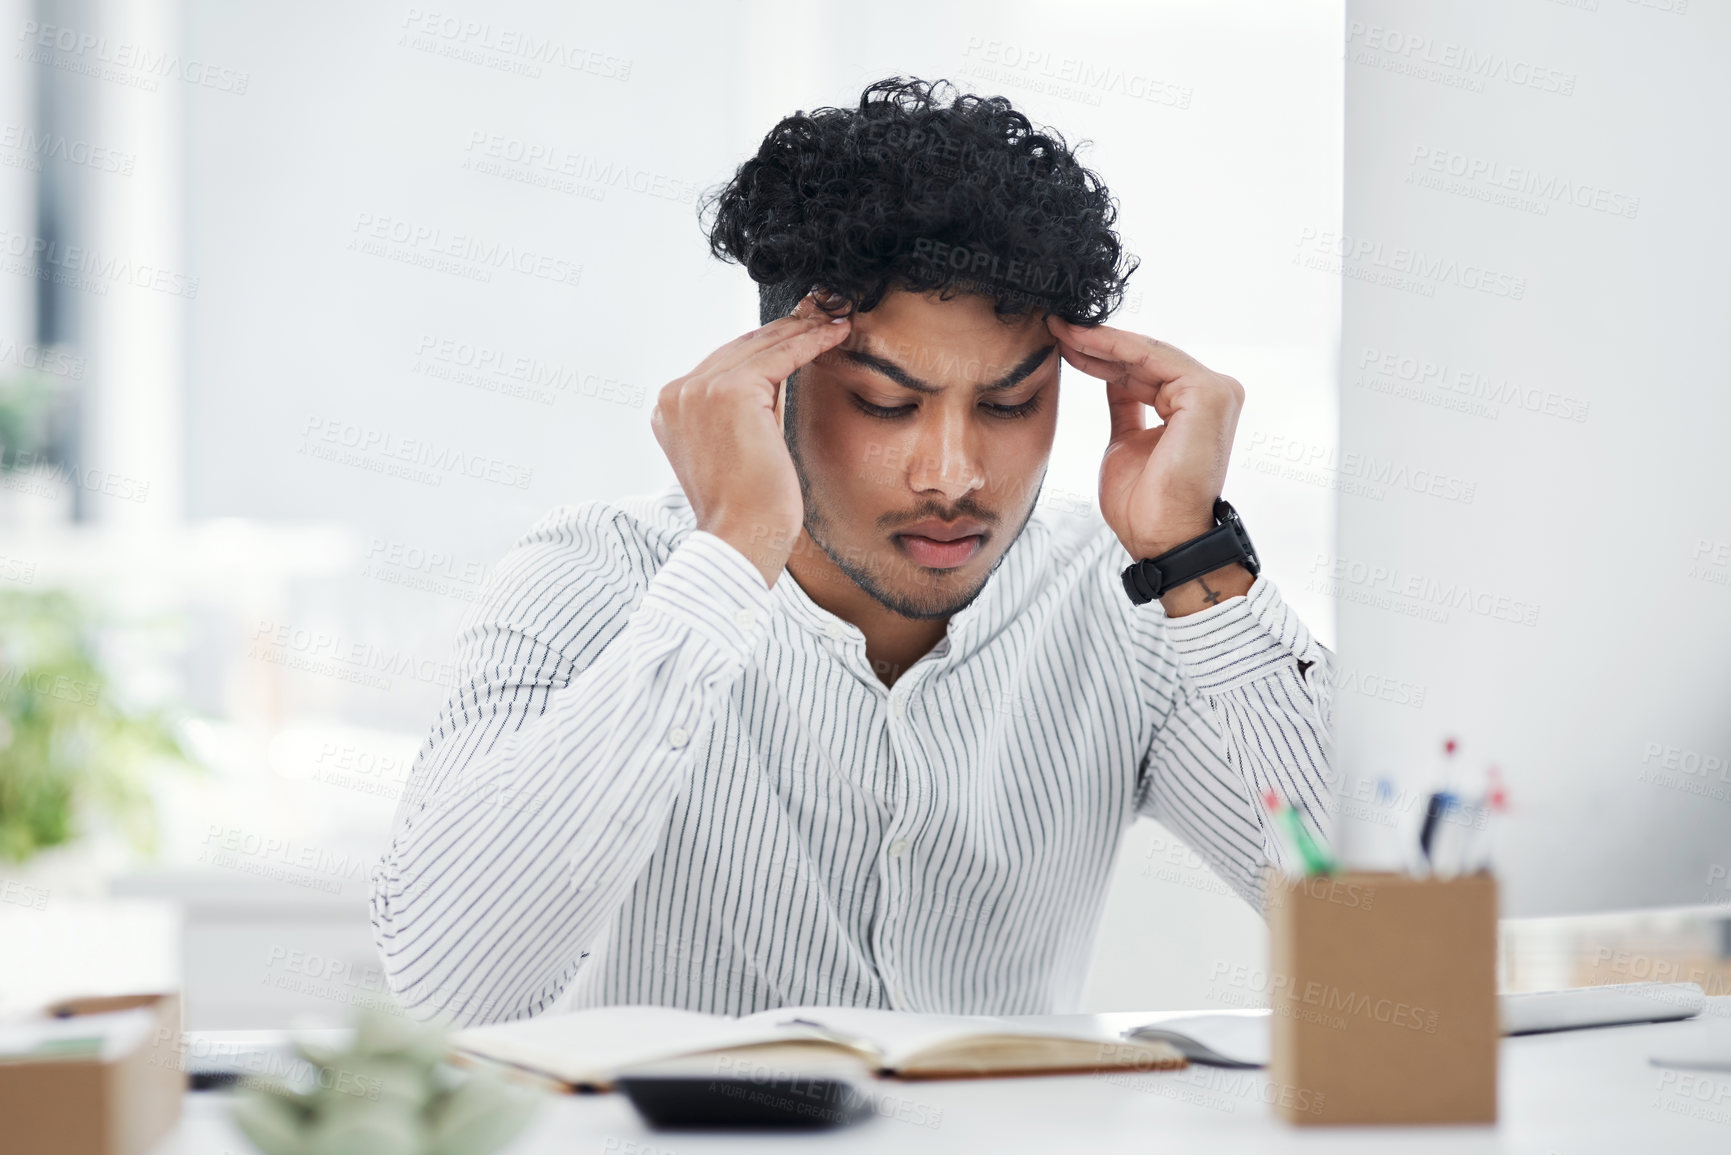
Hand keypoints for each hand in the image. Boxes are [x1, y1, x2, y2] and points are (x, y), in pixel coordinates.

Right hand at [651, 293, 850, 586]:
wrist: (741, 539)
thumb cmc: (748, 508)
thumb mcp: (740, 445)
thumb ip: (748, 407)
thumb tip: (779, 369)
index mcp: (670, 408)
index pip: (724, 363)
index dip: (765, 344)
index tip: (799, 328)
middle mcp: (676, 394)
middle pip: (740, 348)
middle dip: (786, 328)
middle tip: (823, 310)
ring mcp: (697, 390)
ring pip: (760, 346)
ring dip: (803, 329)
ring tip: (835, 318)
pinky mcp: (729, 391)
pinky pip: (778, 355)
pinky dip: (810, 342)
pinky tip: (836, 333)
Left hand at [1047, 317, 1252, 615]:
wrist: (1161, 538)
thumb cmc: (1145, 505)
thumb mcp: (1126, 442)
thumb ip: (1125, 405)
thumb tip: (1111, 378)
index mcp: (1195, 407)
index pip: (1143, 370)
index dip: (1101, 356)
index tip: (1062, 342)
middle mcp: (1212, 395)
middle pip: (1144, 358)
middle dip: (1096, 342)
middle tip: (1055, 327)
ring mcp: (1214, 392)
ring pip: (1145, 353)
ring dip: (1099, 340)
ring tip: (1060, 330)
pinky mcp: (1208, 394)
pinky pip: (1150, 359)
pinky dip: (1114, 347)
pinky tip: (1080, 341)